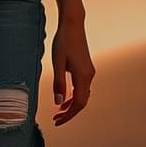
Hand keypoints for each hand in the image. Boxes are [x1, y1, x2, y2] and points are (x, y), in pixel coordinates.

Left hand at [51, 11, 94, 126]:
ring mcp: (89, 71)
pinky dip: (74, 95)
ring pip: (83, 95)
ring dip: (72, 104)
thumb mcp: (57, 63)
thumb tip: (59, 102)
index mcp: (82, 76)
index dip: (68, 115)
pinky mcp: (87, 67)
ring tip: (59, 110)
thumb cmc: (63, 42)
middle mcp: (89, 76)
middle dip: (70, 112)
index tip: (57, 121)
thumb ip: (58, 83)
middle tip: (56, 119)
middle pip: (82, 102)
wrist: (73, 25)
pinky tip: (65, 96)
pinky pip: (82, 87)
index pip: (78, 104)